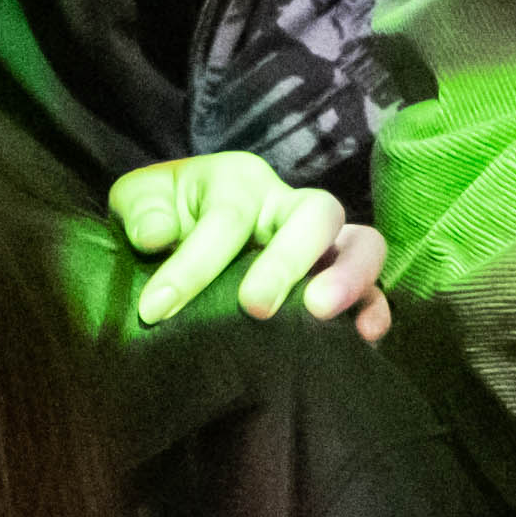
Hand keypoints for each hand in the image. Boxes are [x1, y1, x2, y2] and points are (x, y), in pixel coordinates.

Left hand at [110, 154, 390, 337]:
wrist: (181, 228)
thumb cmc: (163, 214)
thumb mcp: (140, 200)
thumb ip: (142, 212)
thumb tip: (156, 237)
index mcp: (238, 180)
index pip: (227, 217)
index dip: (192, 266)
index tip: (157, 309)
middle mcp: (288, 204)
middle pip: (313, 214)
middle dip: (287, 260)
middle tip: (256, 307)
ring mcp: (322, 242)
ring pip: (361, 242)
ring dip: (348, 277)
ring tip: (319, 314)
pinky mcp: (338, 279)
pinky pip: (375, 287)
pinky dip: (375, 308)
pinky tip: (365, 337)